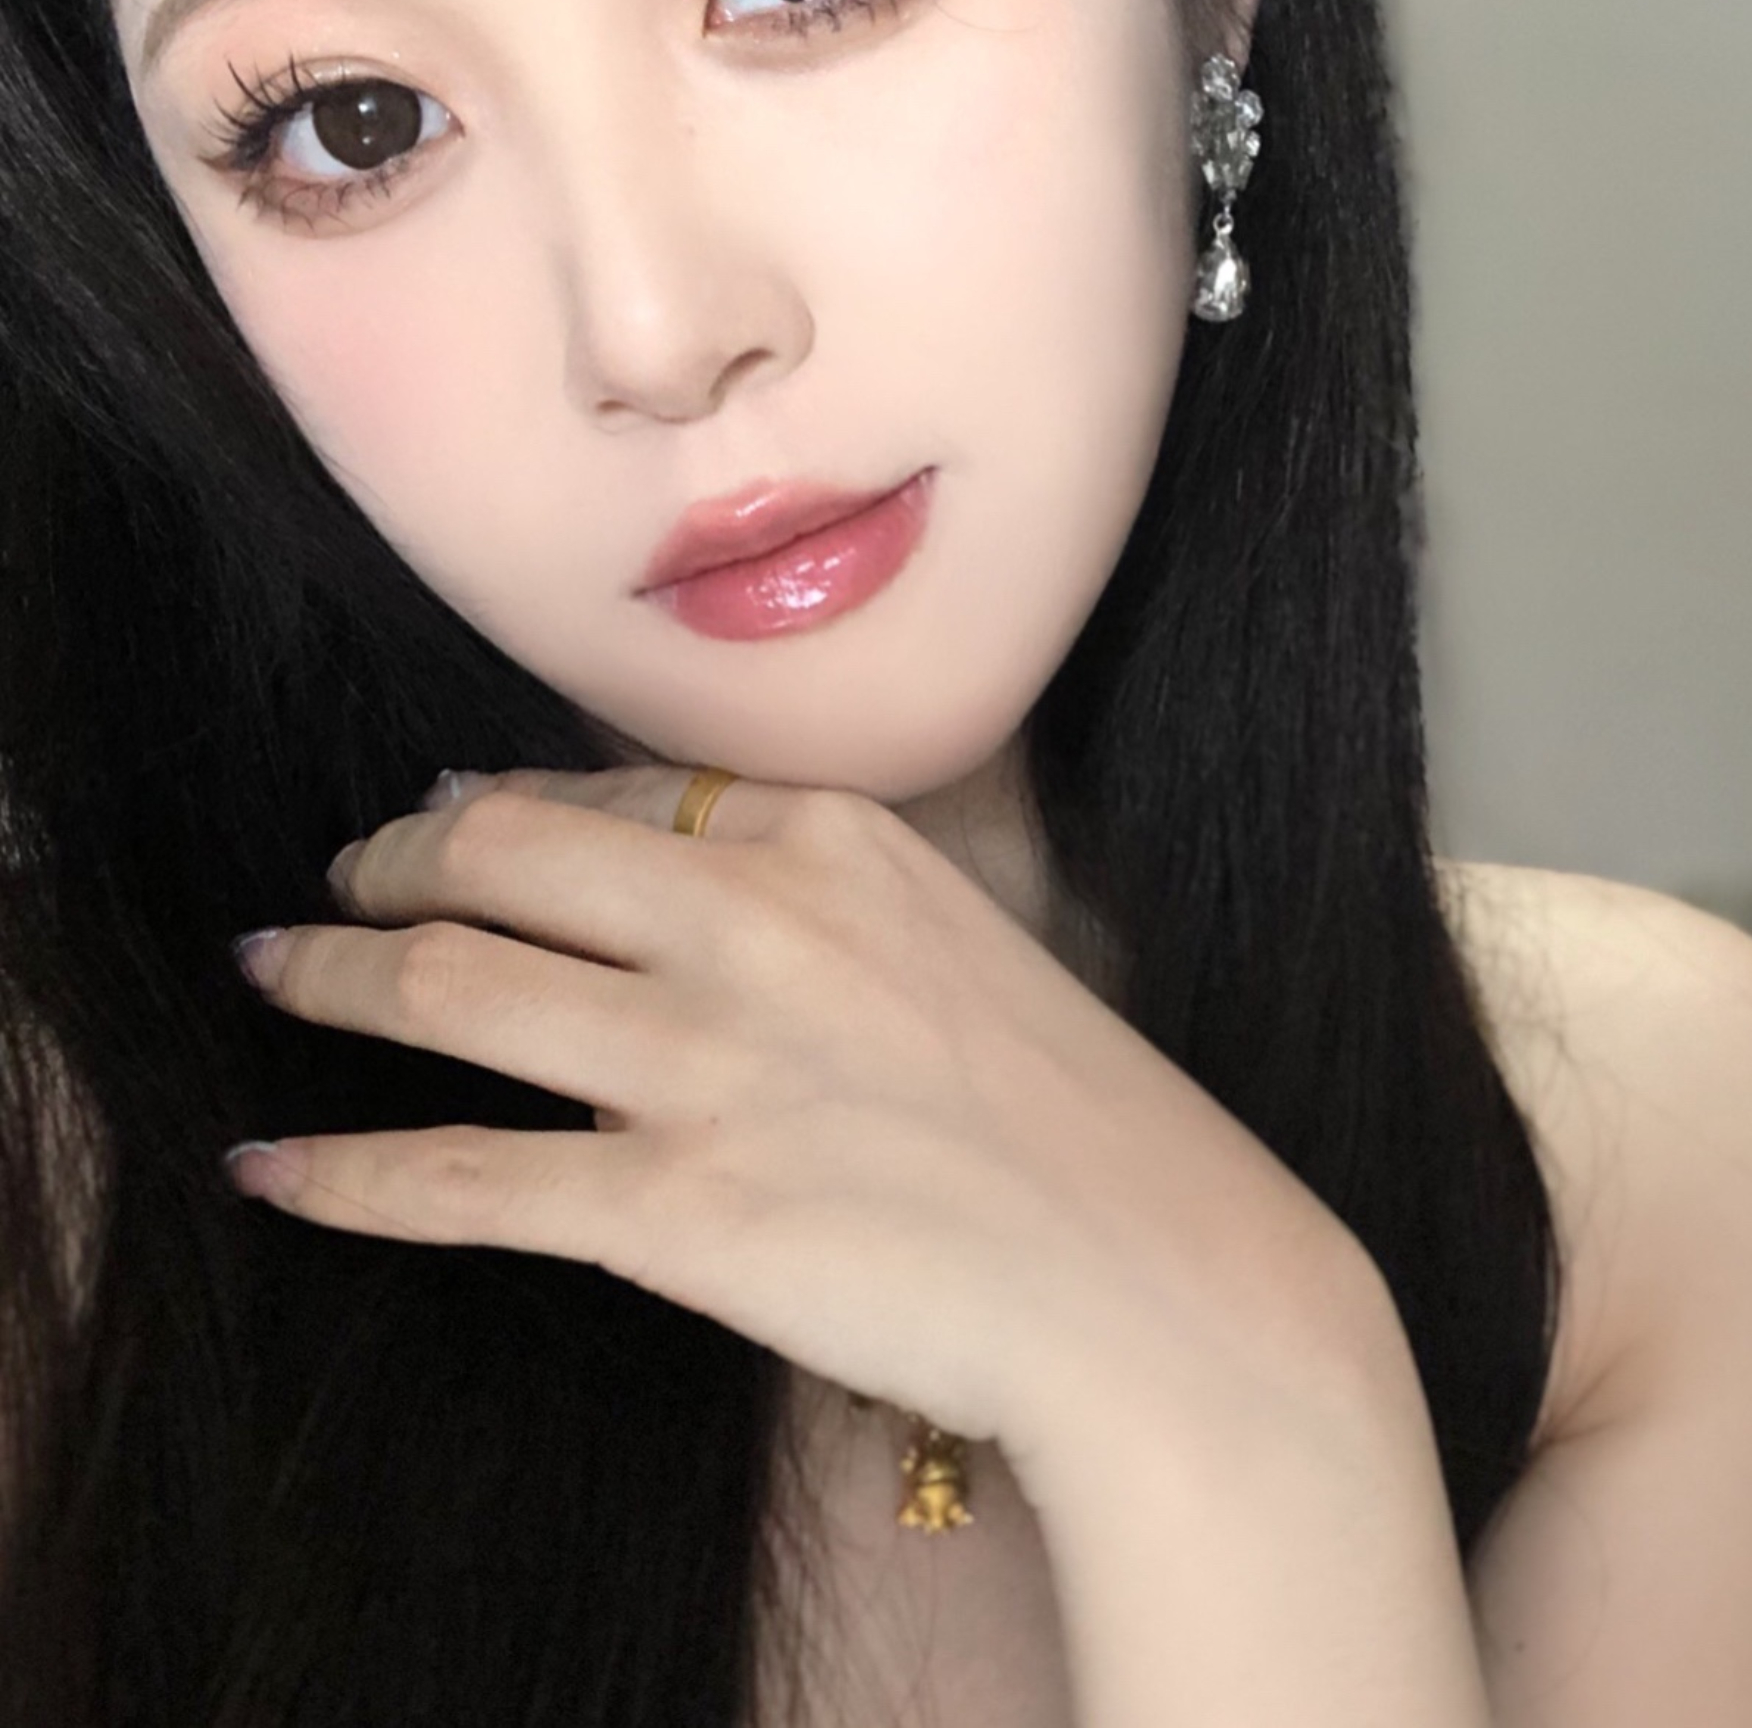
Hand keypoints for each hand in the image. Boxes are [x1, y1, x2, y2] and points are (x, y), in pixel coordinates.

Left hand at [227, 767, 1381, 1467]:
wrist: (1161, 1278)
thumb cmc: (1082, 1117)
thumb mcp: (958, 936)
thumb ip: (820, 893)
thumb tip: (674, 872)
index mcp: (827, 838)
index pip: (607, 792)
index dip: (494, 804)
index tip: (439, 824)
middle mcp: (750, 920)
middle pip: (498, 856)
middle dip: (384, 864)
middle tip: (332, 889)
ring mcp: (706, 1060)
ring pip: (451, 986)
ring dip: (329, 979)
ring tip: (270, 973)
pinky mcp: (677, 1207)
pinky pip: (460, 1178)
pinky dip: (345, 1174)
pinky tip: (271, 1171)